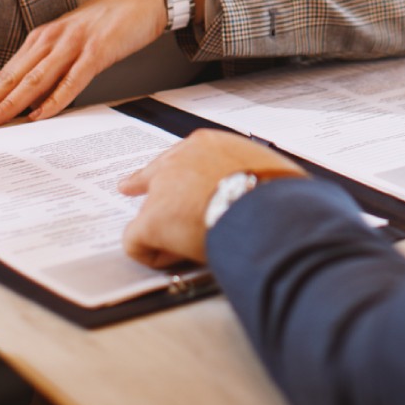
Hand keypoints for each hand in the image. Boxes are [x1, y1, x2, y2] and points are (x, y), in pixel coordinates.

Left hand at [0, 0, 167, 127]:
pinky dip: (54, 99)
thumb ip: (53, 65)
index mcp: (44, 37)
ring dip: (11, 102)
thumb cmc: (109, 22)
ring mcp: (74, 44)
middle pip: (14, 76)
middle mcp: (52, 39)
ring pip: (35, 79)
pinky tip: (40, 114)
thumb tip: (34, 99)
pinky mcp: (97, 50)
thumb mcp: (73, 42)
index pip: (8, 72)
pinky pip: (72, 79)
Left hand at [118, 130, 305, 266]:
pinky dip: (150, 254)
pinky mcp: (152, 220)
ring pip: (152, 212)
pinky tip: (170, 259)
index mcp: (208, 145)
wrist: (268, 211)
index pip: (181, 154)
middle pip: (155, 175)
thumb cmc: (277, 193)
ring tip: (192, 247)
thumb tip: (264, 189)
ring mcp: (162, 189)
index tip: (163, 170)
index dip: (172, 168)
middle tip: (127, 187)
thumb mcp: (267, 169)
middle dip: (143, 184)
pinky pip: (136, 241)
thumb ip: (250, 173)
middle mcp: (180, 160)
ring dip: (167, 229)